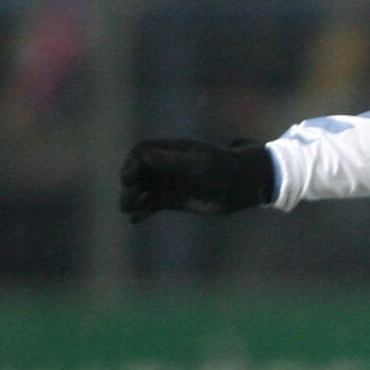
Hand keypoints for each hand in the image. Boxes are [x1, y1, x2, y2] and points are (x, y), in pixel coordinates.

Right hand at [120, 138, 274, 222]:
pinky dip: (143, 211)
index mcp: (171, 150)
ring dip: (133, 198)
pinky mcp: (171, 199)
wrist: (242, 187)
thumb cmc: (224, 170)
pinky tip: (135, 219)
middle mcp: (165, 165)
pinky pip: (152, 204)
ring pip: (142, 189)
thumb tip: (145, 156)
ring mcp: (167, 182)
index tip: (128, 178)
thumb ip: (174, 161)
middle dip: (130, 184)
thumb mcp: (201, 163)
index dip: (132, 164)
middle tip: (127, 199)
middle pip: (138, 171)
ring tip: (127, 209)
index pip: (143, 152)